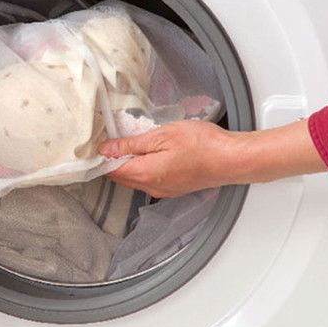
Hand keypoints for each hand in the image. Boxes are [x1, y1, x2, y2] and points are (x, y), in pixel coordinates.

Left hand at [99, 119, 326, 196]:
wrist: (231, 159)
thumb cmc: (203, 145)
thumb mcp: (162, 136)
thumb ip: (132, 144)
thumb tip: (107, 150)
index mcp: (146, 174)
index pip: (111, 171)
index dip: (101, 158)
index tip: (96, 144)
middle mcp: (152, 188)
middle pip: (121, 178)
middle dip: (112, 162)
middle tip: (109, 141)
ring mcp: (165, 190)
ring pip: (135, 179)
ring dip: (128, 165)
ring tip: (129, 144)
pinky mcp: (175, 188)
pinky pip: (150, 180)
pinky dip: (143, 169)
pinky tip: (148, 153)